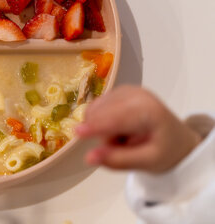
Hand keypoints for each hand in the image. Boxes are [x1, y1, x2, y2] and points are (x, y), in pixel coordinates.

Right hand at [76, 85, 201, 172]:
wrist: (176, 138)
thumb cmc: (165, 151)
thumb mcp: (147, 163)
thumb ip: (118, 160)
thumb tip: (88, 157)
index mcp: (149, 110)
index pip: (117, 118)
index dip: (96, 125)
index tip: (76, 133)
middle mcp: (135, 93)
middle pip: (101, 112)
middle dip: (102, 134)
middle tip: (121, 147)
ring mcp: (125, 89)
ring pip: (95, 110)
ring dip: (100, 128)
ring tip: (122, 139)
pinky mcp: (117, 90)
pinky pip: (95, 107)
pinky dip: (100, 121)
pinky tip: (118, 128)